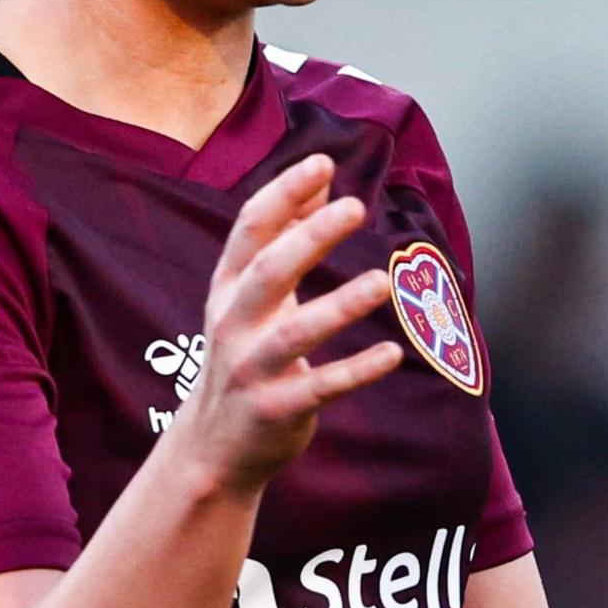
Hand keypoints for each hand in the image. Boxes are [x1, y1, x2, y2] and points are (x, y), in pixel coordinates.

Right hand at [177, 154, 403, 493]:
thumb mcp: (254, 294)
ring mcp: (251, 370)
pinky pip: (321, 387)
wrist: (213, 446)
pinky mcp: (276, 410)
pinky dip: (358, 371)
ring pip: (295, 334)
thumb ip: (287, 234)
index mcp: (227, 288)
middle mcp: (233, 324)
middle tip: (356, 206)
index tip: (321, 161)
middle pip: (268, 272)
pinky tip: (394, 354)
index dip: (283, 193)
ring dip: (340, 306)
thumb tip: (322, 177)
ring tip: (381, 282)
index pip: (249, 229)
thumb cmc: (246, 351)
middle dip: (309, 237)